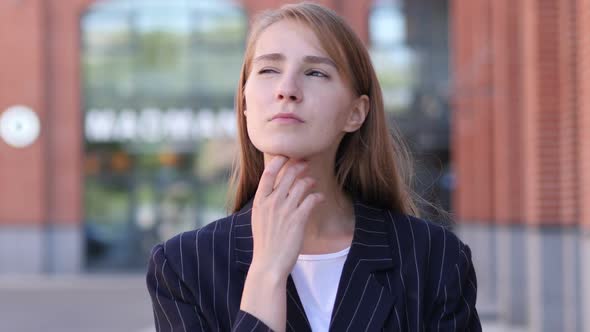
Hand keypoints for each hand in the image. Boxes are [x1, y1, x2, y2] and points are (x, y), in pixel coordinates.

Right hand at [249, 155, 324, 278]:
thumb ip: (265, 204)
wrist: (268, 264)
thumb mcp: (258, 220)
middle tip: (305, 163)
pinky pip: (311, 200)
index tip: (285, 155)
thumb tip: (274, 191)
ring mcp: (285, 210)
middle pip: (287, 176)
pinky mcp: (298, 220)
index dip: (278, 162)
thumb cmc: (265, 243)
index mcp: (259, 202)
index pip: (268, 174)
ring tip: (312, 182)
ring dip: (309, 181)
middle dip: (298, 166)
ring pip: (301, 185)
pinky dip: (317, 196)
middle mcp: (271, 203)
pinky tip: (319, 197)